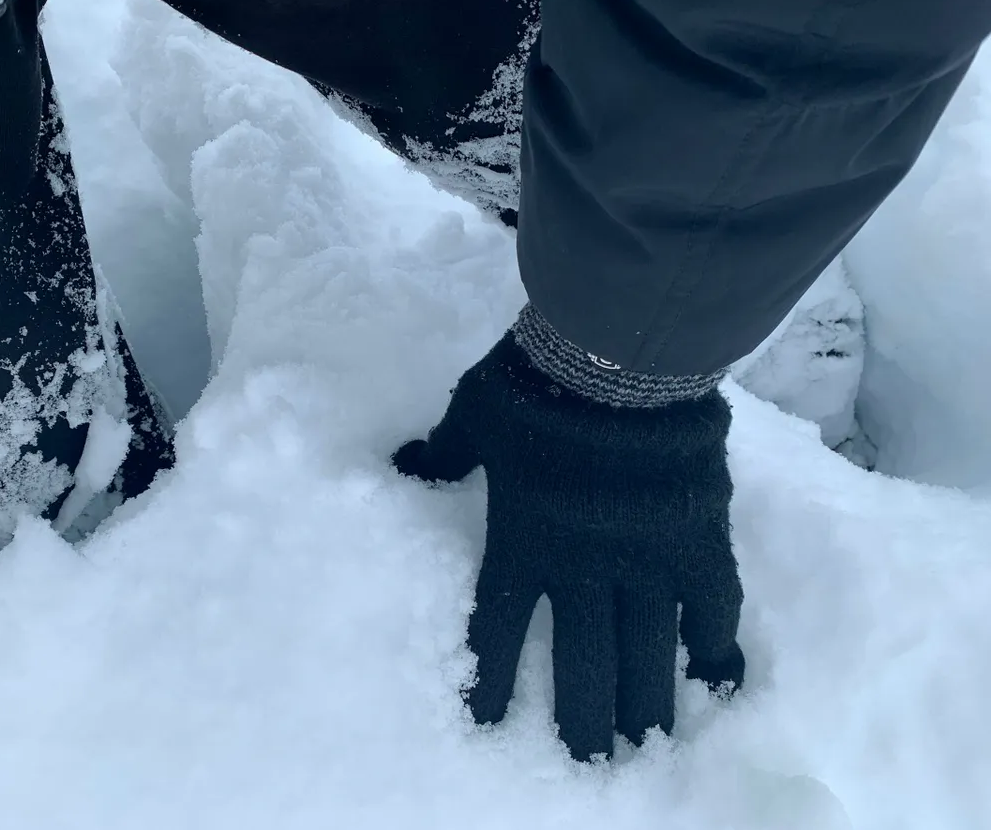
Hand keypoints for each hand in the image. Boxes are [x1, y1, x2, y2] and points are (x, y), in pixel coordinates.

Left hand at [394, 333, 744, 759]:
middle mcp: (584, 565)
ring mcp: (647, 557)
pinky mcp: (700, 539)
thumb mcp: (473, 410)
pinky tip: (717, 677)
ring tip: (645, 748)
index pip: (501, 627)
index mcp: (523, 539)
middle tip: (588, 766)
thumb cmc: (536, 383)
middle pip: (583, 661)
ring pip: (647, 650)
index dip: (494, 678)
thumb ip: (444, 448)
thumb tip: (404, 461)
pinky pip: (713, 606)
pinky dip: (716, 642)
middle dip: (582, 719)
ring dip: (645, 703)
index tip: (490, 724)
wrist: (617, 356)